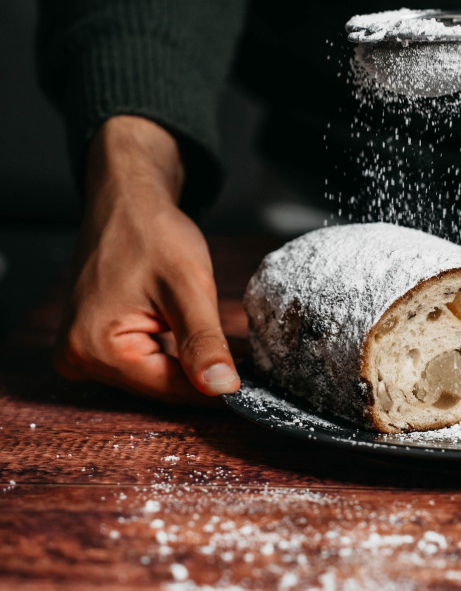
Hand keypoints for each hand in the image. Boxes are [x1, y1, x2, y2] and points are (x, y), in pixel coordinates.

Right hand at [54, 116, 239, 403]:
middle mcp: (77, 357)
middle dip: (200, 375)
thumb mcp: (189, 287)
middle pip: (158, 386)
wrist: (127, 201)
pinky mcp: (90, 343)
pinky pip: (141, 362)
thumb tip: (223, 389)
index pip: (169, 389)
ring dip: (187, 364)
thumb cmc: (152, 232)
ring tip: (219, 343)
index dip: (215, 388)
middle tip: (243, 360)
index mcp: (94, 348)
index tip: (252, 386)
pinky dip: (171, 354)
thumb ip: (205, 342)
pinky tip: (190, 336)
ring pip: (152, 376)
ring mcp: (79, 352)